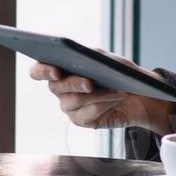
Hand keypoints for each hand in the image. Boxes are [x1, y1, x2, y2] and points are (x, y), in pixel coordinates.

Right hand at [29, 60, 172, 133]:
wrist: (138, 94)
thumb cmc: (119, 73)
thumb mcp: (109, 59)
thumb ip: (93, 55)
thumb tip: (83, 56)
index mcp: (60, 69)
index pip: (38, 71)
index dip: (41, 71)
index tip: (55, 71)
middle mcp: (60, 89)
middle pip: (54, 87)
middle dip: (73, 83)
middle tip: (89, 83)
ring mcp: (69, 107)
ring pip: (71, 102)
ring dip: (95, 95)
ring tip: (114, 89)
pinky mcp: (82, 120)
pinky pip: (86, 115)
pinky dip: (103, 105)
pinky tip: (116, 98)